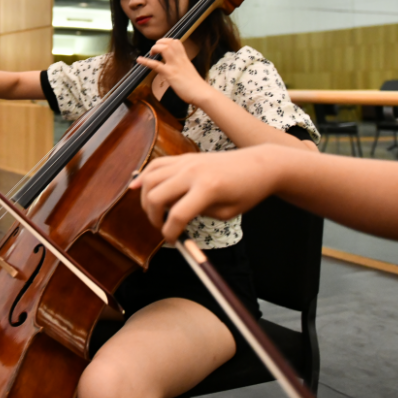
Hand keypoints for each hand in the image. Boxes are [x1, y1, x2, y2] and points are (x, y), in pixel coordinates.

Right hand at [128, 146, 282, 241]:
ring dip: (146, 198)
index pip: (178, 215)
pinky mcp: (185, 157)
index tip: (172, 240)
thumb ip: (199, 214)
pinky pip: (156, 164)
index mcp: (208, 188)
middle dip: (154, 216)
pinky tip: (137, 186)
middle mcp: (192, 172)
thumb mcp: (227, 212)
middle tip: (161, 226)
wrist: (259, 164)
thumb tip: (175, 218)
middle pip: (157, 195)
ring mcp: (186, 162)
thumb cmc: (247, 191)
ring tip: (153, 211)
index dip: (170, 232)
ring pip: (151, 178)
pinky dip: (144, 176)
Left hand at [135, 38, 210, 105]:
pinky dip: (146, 61)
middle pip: (169, 42)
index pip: (176, 42)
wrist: (202, 93)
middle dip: (159, 42)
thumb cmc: (197, 86)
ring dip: (155, 48)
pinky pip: (156, 65)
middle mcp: (180, 59)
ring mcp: (175, 65)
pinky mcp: (170, 74)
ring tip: (151, 53)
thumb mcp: (190, 72)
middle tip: (155, 50)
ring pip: (164, 48)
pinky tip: (139, 60)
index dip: (167, 41)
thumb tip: (178, 71)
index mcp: (185, 59)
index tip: (162, 45)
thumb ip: (183, 68)